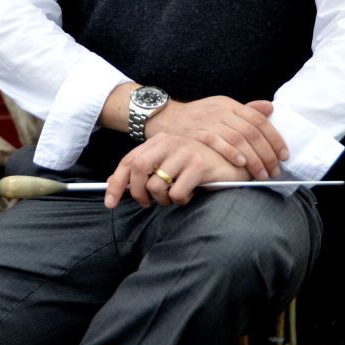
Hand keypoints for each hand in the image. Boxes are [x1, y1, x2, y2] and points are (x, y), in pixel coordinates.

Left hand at [105, 132, 250, 208]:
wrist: (234, 160)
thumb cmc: (197, 164)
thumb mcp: (168, 162)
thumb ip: (144, 170)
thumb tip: (113, 183)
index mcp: (159, 140)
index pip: (128, 161)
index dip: (116, 183)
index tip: (110, 203)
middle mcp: (170, 142)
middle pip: (137, 170)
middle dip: (138, 193)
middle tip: (147, 204)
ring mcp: (185, 152)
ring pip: (156, 185)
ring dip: (162, 200)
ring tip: (174, 197)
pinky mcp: (200, 165)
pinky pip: (177, 193)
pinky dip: (180, 200)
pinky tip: (190, 194)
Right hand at [145, 96, 287, 180]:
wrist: (166, 118)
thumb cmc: (197, 117)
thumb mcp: (221, 109)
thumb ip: (245, 111)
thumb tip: (270, 109)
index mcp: (230, 104)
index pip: (259, 120)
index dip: (275, 139)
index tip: (284, 156)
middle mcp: (221, 111)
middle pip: (252, 132)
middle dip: (267, 153)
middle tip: (275, 171)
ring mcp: (209, 121)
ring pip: (238, 139)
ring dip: (253, 158)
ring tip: (262, 174)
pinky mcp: (197, 132)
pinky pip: (217, 142)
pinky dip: (231, 152)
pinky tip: (241, 163)